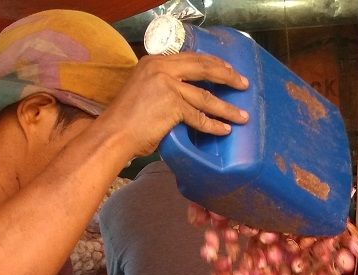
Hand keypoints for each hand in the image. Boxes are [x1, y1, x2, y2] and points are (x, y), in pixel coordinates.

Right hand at [100, 53, 248, 161]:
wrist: (114, 133)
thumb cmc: (126, 118)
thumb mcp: (143, 89)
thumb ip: (163, 85)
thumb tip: (186, 95)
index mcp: (154, 62)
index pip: (191, 58)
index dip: (212, 63)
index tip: (227, 69)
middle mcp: (162, 69)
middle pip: (204, 69)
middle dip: (227, 76)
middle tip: (243, 84)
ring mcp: (168, 86)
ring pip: (206, 97)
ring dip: (227, 108)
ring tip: (243, 116)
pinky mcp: (173, 106)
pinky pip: (200, 117)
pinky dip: (214, 125)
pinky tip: (225, 130)